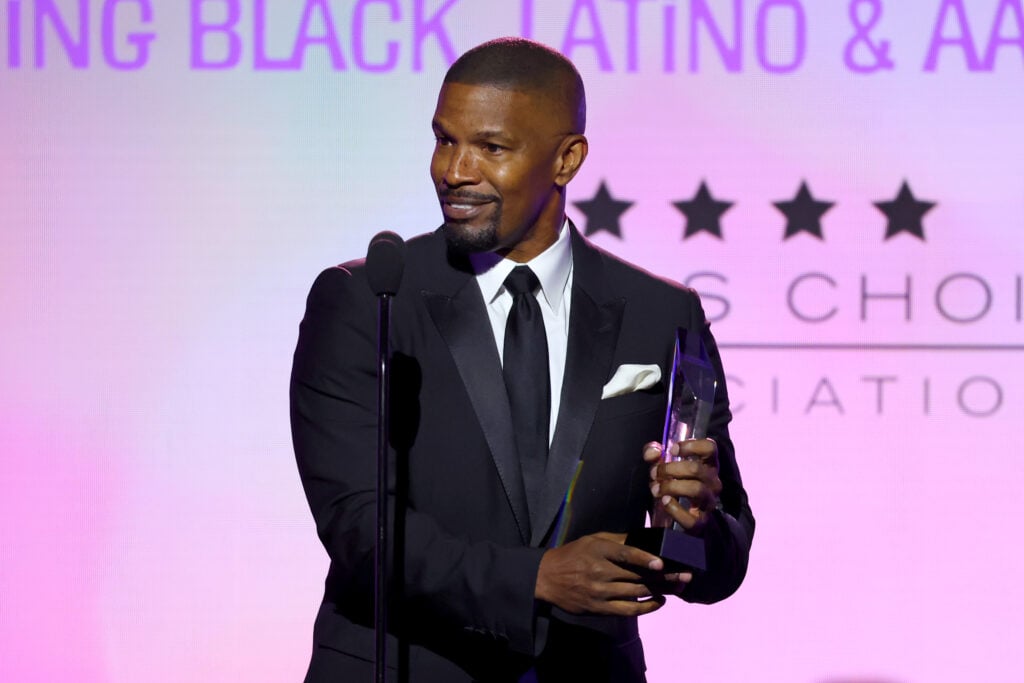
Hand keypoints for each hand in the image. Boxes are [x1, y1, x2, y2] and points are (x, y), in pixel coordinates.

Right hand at [535, 532, 672, 615]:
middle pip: (637, 576)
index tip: (661, 564)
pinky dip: (646, 607)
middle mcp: (599, 572)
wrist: (547, 578)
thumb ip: (617, 540)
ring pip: (636, 593)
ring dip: (661, 591)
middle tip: (686, 575)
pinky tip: (660, 602)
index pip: (624, 555)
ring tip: (679, 587)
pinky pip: (628, 610)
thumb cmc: (573, 555)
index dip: (643, 559)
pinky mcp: (599, 609)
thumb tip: (644, 539)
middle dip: (665, 577)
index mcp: (598, 551)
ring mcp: (599, 592)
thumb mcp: (592, 540)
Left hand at [643, 439, 721, 533]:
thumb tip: (653, 452)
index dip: (692, 445)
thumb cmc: (675, 484)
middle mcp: (713, 482)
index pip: (710, 448)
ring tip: (656, 488)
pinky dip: (674, 508)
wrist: (683, 517)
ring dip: (671, 487)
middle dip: (670, 469)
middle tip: (654, 473)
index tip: (672, 449)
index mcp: (707, 464)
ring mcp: (709, 502)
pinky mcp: (701, 522)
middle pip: (696, 469)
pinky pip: (691, 517)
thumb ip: (655, 454)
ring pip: (696, 489)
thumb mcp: (664, 465)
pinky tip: (664, 501)